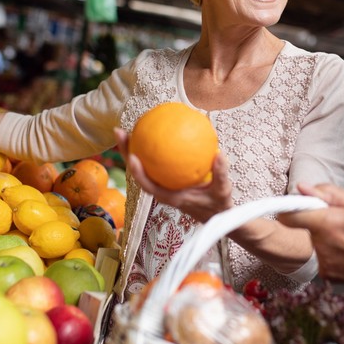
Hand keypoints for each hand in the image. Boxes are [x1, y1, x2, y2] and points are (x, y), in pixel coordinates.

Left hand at [114, 127, 232, 222]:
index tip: (133, 157)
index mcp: (171, 197)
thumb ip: (221, 174)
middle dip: (126, 152)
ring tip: (129, 128)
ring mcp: (163, 184)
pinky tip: (155, 132)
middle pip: (139, 172)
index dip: (138, 173)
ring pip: (143, 166)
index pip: (149, 186)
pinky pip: (155, 162)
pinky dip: (152, 148)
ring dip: (133, 148)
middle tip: (120, 132)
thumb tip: (219, 154)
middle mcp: (162, 190)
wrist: (217, 214)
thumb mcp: (223, 190)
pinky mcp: (167, 179)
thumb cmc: (218, 204)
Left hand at [279, 183, 343, 287]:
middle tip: (339, 219)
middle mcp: (321, 246)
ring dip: (325, 236)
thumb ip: (328, 194)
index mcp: (328, 224)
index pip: (288, 216)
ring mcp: (324, 264)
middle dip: (316, 220)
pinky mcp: (329, 276)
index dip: (292, 207)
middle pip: (303, 227)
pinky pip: (322, 256)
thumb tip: (303, 187)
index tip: (303, 204)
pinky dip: (332, 251)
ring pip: (314, 242)